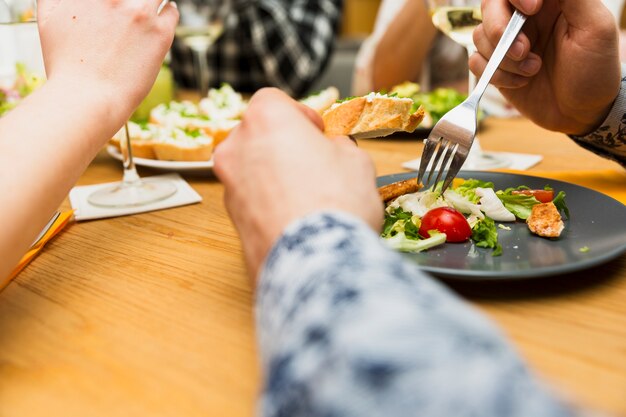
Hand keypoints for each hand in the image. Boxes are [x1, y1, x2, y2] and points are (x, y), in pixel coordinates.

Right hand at [37, 0, 177, 123]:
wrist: (86, 99)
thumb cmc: (64, 65)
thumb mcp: (48, 19)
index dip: (113, 0)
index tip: (114, 6)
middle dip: (133, 1)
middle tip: (133, 10)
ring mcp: (139, 11)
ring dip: (152, 1)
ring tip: (148, 11)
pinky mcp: (160, 32)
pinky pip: (172, 10)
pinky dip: (167, 12)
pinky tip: (160, 21)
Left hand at [213, 88, 383, 281]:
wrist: (316, 261)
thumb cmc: (336, 202)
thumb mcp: (355, 161)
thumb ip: (338, 146)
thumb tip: (333, 150)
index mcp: (265, 119)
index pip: (273, 100)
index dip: (299, 114)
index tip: (317, 132)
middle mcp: (237, 148)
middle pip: (257, 134)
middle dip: (282, 144)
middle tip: (312, 162)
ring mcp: (230, 186)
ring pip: (251, 168)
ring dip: (274, 174)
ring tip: (307, 194)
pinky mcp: (232, 220)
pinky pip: (252, 200)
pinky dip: (268, 202)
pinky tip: (296, 216)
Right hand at [469, 0, 619, 134]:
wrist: (581, 113)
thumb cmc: (595, 71)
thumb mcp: (595, 28)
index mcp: (550, 2)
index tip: (532, 9)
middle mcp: (524, 19)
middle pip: (491, 6)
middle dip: (500, 29)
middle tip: (524, 51)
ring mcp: (508, 43)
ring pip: (480, 35)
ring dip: (503, 58)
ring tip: (532, 70)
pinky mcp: (496, 67)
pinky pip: (475, 61)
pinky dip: (495, 74)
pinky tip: (521, 82)